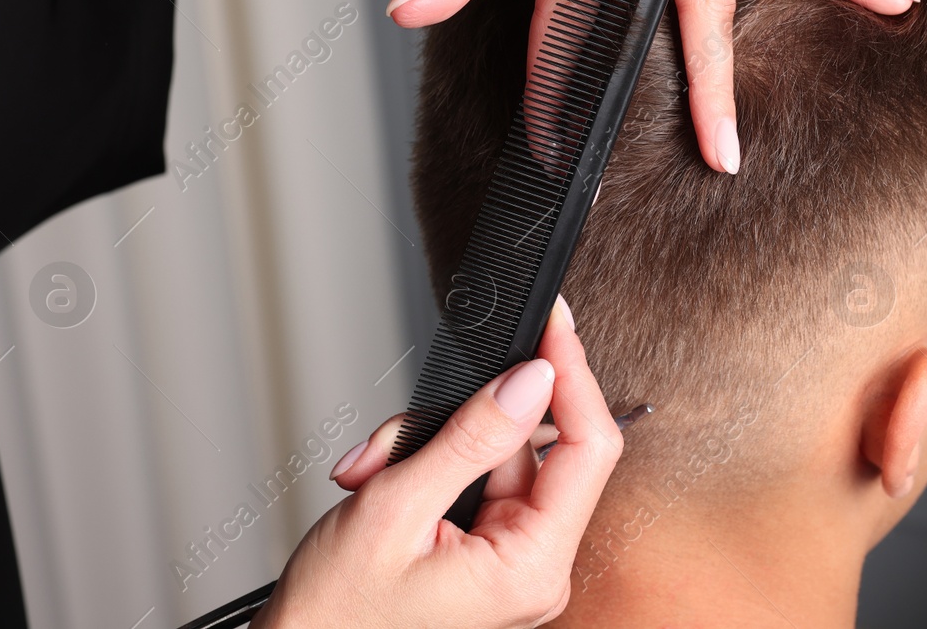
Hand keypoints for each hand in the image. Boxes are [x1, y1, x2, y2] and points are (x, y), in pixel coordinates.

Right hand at [253, 299, 618, 628]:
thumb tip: (532, 379)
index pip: (590, 450)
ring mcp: (511, 558)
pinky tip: (382, 482)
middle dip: (463, 421)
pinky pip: (473, 477)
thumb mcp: (396, 509)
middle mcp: (534, 567)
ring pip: (494, 453)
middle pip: (534, 447)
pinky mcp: (486, 548)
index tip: (553, 325)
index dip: (573, 376)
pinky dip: (424, 466)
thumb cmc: (336, 615)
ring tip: (372, 475)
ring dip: (428, 445)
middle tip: (396, 436)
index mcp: (532, 568)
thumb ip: (471, 438)